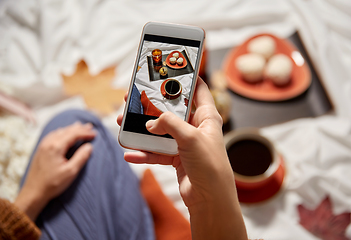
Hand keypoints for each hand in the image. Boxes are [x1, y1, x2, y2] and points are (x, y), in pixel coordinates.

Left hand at [14, 122, 95, 220]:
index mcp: (56, 147)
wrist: (34, 192)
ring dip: (71, 129)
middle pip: (67, 130)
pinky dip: (63, 132)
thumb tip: (89, 146)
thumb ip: (81, 157)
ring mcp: (43, 145)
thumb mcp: (71, 172)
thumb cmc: (52, 184)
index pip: (74, 134)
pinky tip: (65, 133)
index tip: (95, 134)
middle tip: (90, 127)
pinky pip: (54, 135)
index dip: (86, 133)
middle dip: (80, 128)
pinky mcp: (41, 149)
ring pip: (60, 131)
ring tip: (80, 126)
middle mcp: (48, 143)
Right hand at [118, 78, 246, 238]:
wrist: (210, 200)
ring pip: (160, 131)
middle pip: (172, 111)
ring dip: (142, 130)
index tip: (169, 70)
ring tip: (124, 124)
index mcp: (206, 117)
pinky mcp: (177, 158)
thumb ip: (169, 124)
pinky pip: (156, 152)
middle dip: (153, 106)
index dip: (186, 78)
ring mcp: (185, 143)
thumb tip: (150, 123)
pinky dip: (143, 152)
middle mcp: (196, 128)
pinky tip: (130, 152)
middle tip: (135, 98)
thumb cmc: (210, 166)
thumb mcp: (190, 138)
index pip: (198, 89)